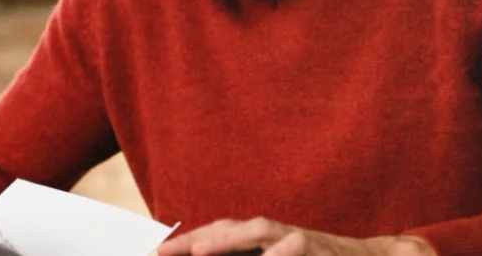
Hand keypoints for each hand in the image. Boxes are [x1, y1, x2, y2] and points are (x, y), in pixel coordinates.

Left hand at [154, 218, 434, 255]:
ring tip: (199, 251)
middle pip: (231, 228)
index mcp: (264, 241)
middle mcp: (280, 234)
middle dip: (195, 240)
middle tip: (162, 252)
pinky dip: (280, 254)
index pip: (219, 235)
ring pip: (262, 232)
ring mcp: (303, 239)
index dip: (187, 243)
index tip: (156, 252)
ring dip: (228, 240)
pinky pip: (299, 248)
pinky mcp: (325, 249)